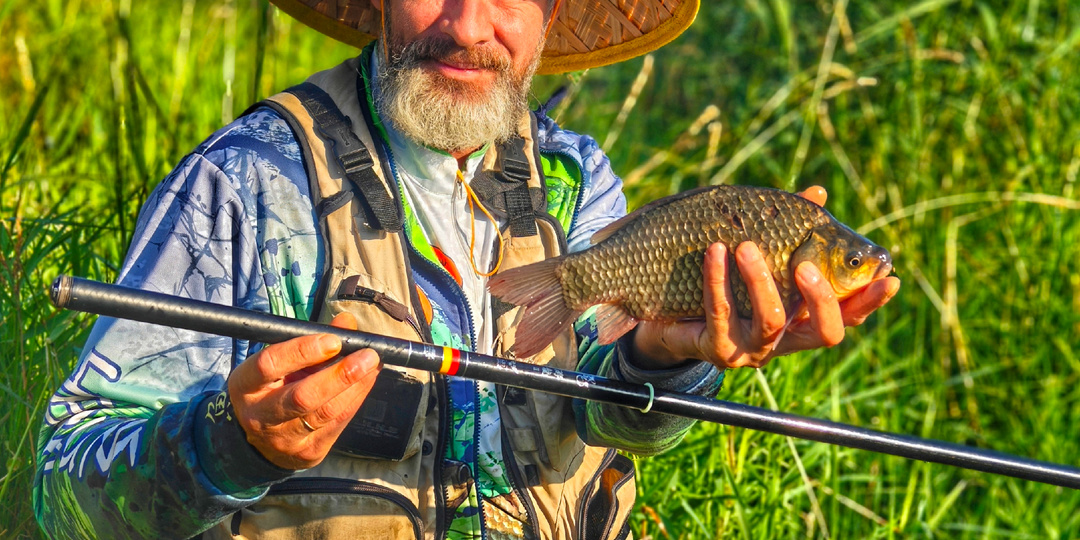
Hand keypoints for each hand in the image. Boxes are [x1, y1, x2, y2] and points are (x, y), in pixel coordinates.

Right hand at [227, 312, 380, 469]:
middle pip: (302, 396)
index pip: (270, 365)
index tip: (333, 340)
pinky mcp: (308, 452)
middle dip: (339, 374)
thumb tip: (346, 323)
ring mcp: (285, 438)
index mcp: (246, 385)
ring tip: (372, 364)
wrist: (264, 441)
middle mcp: (260, 415)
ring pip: (325, 412)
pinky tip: (367, 380)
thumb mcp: (280, 361)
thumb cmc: (273, 387)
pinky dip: (357, 398)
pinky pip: (338, 423)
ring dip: (355, 386)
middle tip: (367, 356)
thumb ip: (311, 340)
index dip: (302, 351)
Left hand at [629, 186, 899, 369]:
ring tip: (744, 246)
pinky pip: (721, 313)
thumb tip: (818, 192)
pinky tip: (713, 251)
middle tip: (805, 265)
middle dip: (821, 298)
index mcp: (804, 318)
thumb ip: (790, 227)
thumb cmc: (722, 280)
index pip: (850, 315)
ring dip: (760, 280)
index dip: (871, 300)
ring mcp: (753, 349)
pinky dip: (718, 279)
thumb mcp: (759, 252)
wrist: (668, 314)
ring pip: (772, 320)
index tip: (888, 277)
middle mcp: (786, 340)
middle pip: (826, 333)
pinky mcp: (718, 349)